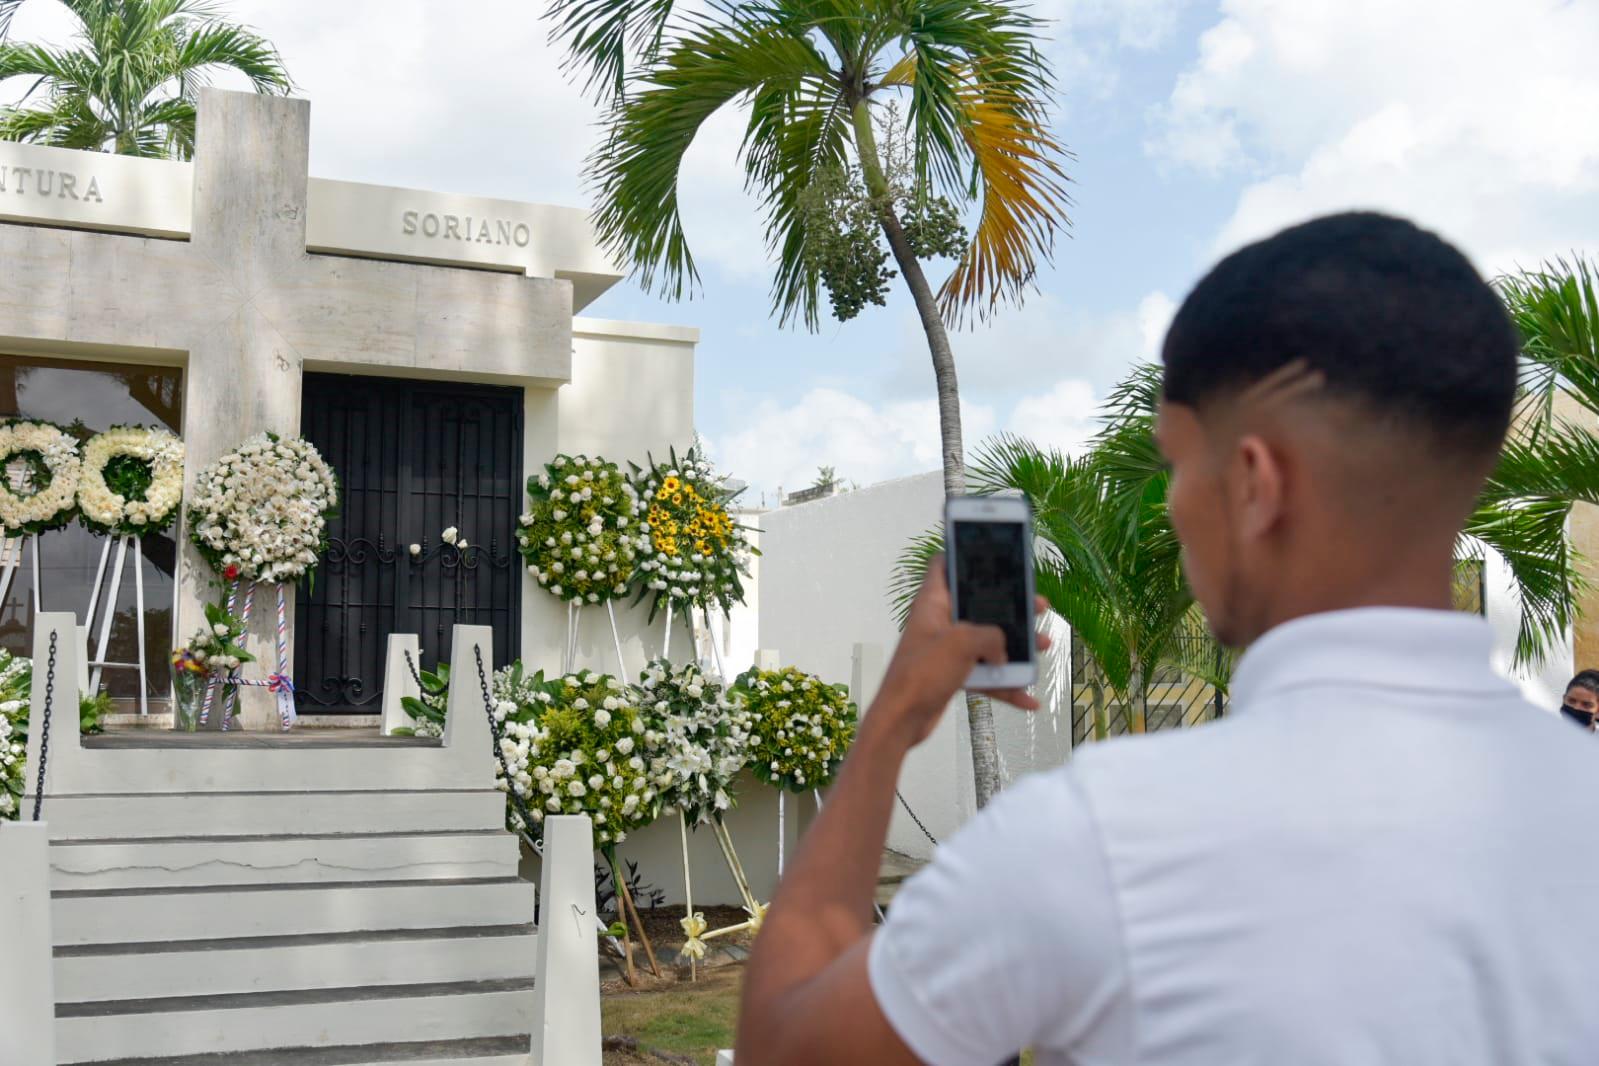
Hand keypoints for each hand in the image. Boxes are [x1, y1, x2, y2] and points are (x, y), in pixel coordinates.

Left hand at [868, 556, 1049, 748]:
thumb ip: (991, 637)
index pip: (944, 566)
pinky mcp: (953, 674)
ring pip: (988, 641)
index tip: (991, 552)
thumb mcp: (962, 643)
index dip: (964, 554)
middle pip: (980, 605)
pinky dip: (1006, 684)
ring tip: (1043, 645)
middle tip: (1037, 605)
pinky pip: (985, 674)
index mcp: (934, 603)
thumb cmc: (921, 673)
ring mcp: (947, 650)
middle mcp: (940, 622)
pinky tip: (1028, 698)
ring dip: (1016, 646)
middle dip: (1010, 606)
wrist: (901, 720)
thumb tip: (1003, 650)